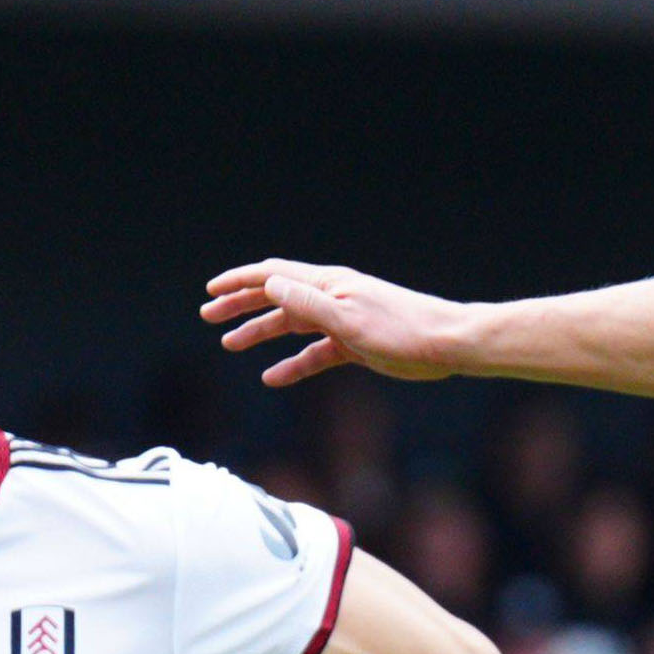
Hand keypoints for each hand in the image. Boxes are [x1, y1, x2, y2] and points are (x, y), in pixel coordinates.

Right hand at [201, 260, 476, 387]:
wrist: (445, 344)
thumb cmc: (401, 329)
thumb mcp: (347, 318)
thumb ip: (307, 302)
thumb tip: (269, 284)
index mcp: (328, 284)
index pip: (273, 276)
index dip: (239, 282)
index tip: (211, 291)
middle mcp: (331, 297)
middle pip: (276, 297)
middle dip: (241, 306)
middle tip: (209, 317)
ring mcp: (342, 320)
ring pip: (292, 324)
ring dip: (261, 332)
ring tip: (230, 345)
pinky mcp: (354, 344)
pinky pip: (314, 353)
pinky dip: (293, 363)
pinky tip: (272, 377)